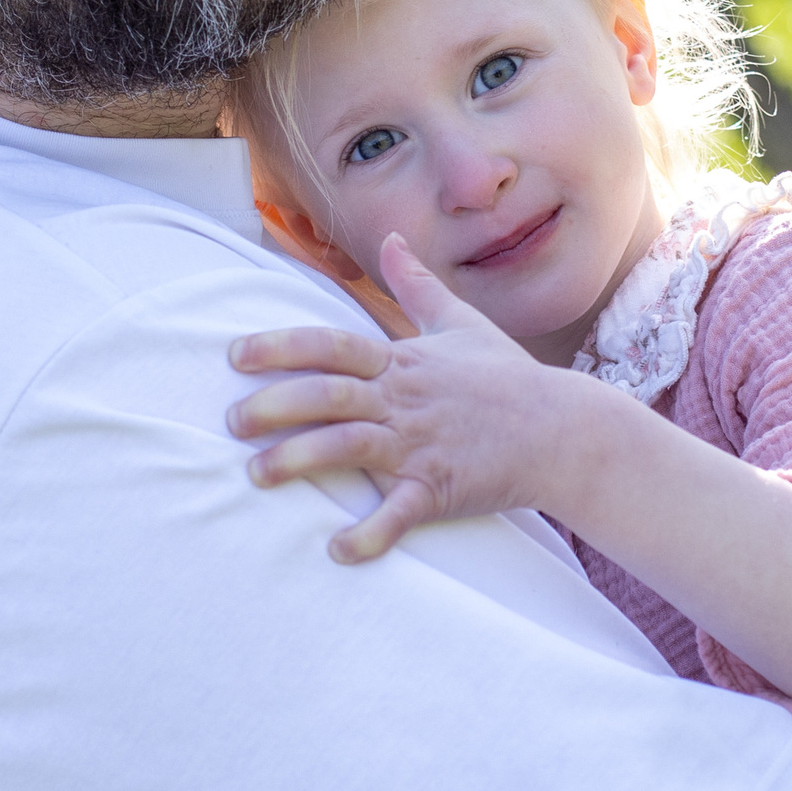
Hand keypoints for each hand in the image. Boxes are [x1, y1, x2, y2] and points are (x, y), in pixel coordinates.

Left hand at [226, 235, 591, 562]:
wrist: (561, 430)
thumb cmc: (507, 377)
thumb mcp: (461, 322)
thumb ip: (416, 284)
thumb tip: (390, 239)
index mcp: (403, 360)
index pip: (332, 344)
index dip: (281, 347)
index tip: (235, 356)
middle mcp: (404, 398)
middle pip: (328, 394)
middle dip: (274, 406)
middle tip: (230, 421)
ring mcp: (420, 443)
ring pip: (349, 447)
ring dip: (299, 460)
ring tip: (256, 475)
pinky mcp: (439, 487)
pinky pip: (399, 513)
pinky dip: (369, 534)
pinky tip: (337, 551)